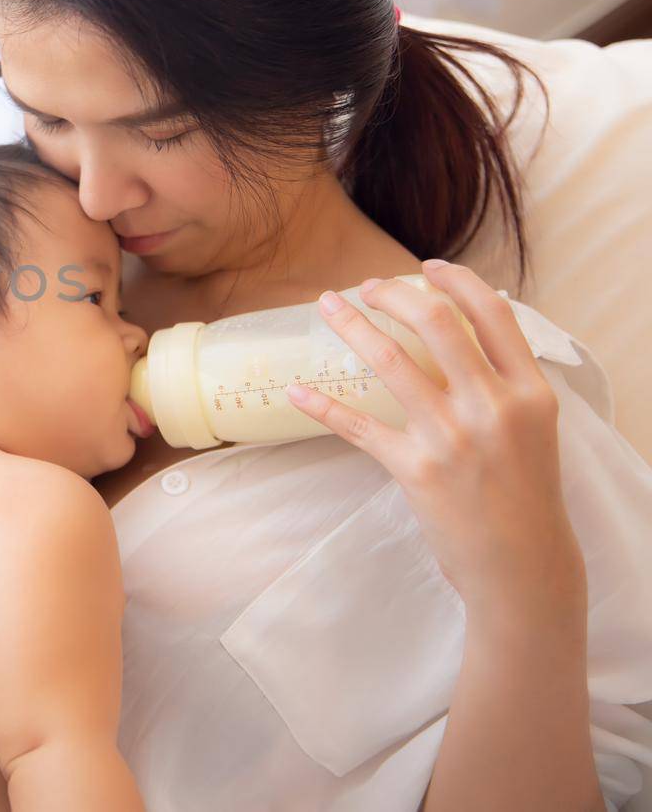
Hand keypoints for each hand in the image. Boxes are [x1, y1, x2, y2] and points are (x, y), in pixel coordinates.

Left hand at [285, 260, 586, 622]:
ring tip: (326, 305)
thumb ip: (505, 379)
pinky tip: (297, 389)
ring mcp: (452, 437)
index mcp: (529, 391)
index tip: (424, 268)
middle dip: (394, 294)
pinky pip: (358, 426)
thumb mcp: (534, 426)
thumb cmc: (524, 491)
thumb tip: (464, 327)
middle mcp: (493, 406)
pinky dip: (323, 404)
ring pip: (391, 360)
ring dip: (351, 325)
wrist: (522, 564)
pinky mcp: (416, 468)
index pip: (492, 313)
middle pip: (436, 322)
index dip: (456, 281)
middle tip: (367, 286)